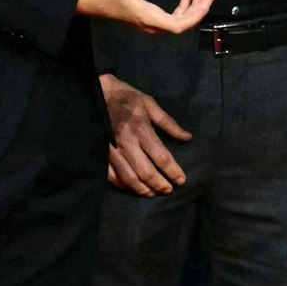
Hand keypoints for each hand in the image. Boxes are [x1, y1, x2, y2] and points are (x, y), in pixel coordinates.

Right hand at [78, 0, 216, 33]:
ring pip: (178, 22)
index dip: (194, 16)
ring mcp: (150, 23)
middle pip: (182, 25)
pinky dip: (183, 9)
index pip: (178, 26)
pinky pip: (172, 19)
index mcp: (149, 18)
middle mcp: (152, 25)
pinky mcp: (149, 18)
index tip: (205, 1)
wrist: (92, 0)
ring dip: (192, 10)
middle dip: (198, 10)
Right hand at [101, 73, 193, 194]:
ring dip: (143, 189)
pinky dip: (123, 185)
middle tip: (168, 190)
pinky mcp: (101, 153)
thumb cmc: (128, 99)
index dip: (173, 171)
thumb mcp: (151, 105)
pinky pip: (111, 176)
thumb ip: (169, 123)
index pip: (161, 157)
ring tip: (153, 193)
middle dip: (160, 184)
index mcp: (141, 129)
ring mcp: (112, 150)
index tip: (181, 180)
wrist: (99, 93)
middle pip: (146, 171)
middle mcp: (126, 142)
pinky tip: (132, 187)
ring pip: (129, 178)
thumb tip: (187, 137)